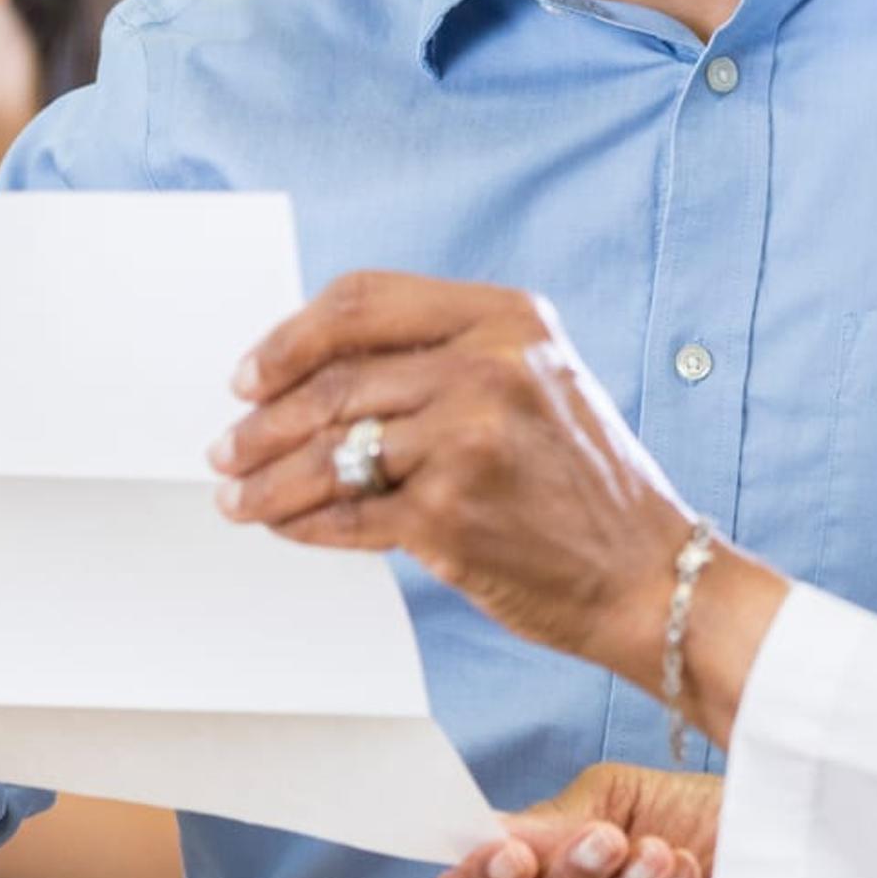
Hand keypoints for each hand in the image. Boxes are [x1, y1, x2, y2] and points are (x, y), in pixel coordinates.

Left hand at [211, 275, 695, 682]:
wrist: (649, 576)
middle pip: (334, 379)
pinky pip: (346, 515)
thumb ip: (445, 359)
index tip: (251, 374)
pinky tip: (287, 525)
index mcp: (508, 318)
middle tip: (227, 446)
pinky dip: (305, 523)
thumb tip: (317, 373)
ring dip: (267, 480)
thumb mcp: (537, 382)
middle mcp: (489, 367)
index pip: (363, 301)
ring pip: (328, 449)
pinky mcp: (451, 516)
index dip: (289, 337)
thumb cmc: (586, 484)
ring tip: (239, 496)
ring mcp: (469, 440)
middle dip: (262, 420)